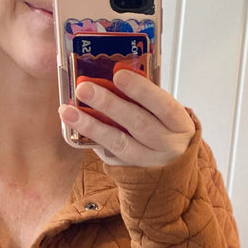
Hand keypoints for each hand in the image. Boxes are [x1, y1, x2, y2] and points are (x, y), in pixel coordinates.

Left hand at [59, 68, 195, 167]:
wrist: (172, 171)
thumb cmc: (168, 133)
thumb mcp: (167, 116)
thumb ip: (148, 99)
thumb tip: (114, 75)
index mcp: (179, 124)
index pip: (163, 105)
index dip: (141, 90)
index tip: (119, 75)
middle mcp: (166, 145)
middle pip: (137, 124)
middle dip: (109, 104)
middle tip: (84, 88)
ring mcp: (148, 162)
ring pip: (119, 143)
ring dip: (91, 126)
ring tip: (68, 112)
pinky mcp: (131, 173)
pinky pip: (109, 156)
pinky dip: (93, 140)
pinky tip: (76, 129)